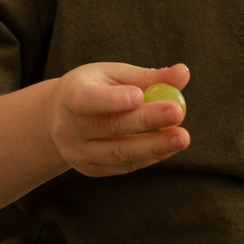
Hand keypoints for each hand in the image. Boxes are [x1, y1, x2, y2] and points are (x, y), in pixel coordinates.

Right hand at [46, 61, 191, 178]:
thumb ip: (148, 77)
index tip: (140, 95)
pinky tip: (169, 146)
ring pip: (119, 154)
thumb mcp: (114, 75)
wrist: (61, 118)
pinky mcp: (91, 170)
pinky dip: (150, 156)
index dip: (112, 100)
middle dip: (145, 121)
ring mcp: (79, 153)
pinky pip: (125, 165)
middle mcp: (68, 128)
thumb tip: (183, 73)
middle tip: (177, 113)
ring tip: (182, 137)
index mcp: (70, 95)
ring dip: (154, 146)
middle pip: (108, 128)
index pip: (86, 100)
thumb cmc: (95, 88)